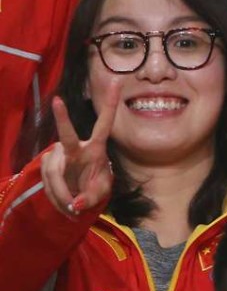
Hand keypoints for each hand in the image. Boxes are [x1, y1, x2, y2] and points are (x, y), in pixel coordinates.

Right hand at [41, 83, 118, 215]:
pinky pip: (48, 183)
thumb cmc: (94, 186)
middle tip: (57, 101)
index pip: (105, 124)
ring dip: (61, 194)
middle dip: (62, 118)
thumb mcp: (100, 193)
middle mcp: (76, 148)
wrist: (78, 194)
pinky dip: (56, 198)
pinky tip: (64, 205)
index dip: (110, 104)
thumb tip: (77, 203)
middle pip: (67, 136)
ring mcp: (59, 156)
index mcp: (97, 148)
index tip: (116, 82)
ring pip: (54, 173)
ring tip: (72, 208)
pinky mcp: (47, 166)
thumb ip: (91, 198)